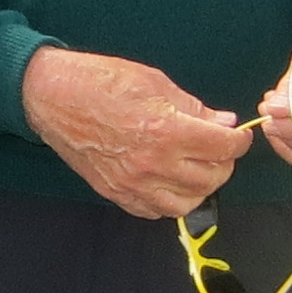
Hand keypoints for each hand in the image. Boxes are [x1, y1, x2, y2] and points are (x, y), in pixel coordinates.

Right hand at [23, 47, 249, 219]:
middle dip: (223, 163)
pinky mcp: (116, 193)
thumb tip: (224, 123)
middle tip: (217, 148)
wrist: (53, 97)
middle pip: (211, 178)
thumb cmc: (102, 81)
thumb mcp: (155, 82)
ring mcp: (132, 184)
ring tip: (195, 168)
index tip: (238, 136)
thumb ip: (194, 108)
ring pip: (187, 203)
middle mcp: (152, 164)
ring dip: (199, 187)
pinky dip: (170, 200)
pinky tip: (170, 181)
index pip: (223, 148)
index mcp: (167, 130)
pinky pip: (155, 211)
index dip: (239, 141)